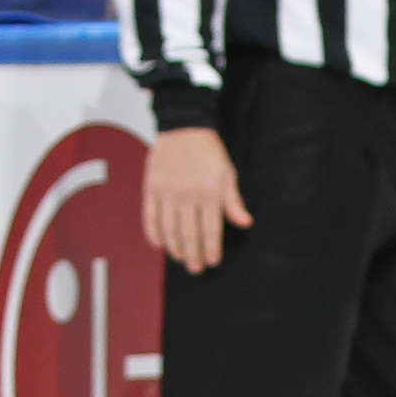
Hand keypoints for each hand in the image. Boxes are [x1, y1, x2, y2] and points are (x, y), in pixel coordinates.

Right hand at [143, 126, 250, 273]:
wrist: (183, 128)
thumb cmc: (209, 153)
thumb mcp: (227, 174)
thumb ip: (233, 201)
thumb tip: (245, 223)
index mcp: (209, 192)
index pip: (210, 231)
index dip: (211, 251)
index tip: (212, 262)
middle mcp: (187, 194)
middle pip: (189, 235)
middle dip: (193, 256)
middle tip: (196, 268)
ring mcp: (166, 192)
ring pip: (169, 230)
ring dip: (175, 249)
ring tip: (181, 258)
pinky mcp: (151, 187)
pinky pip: (150, 217)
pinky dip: (154, 234)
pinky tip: (160, 245)